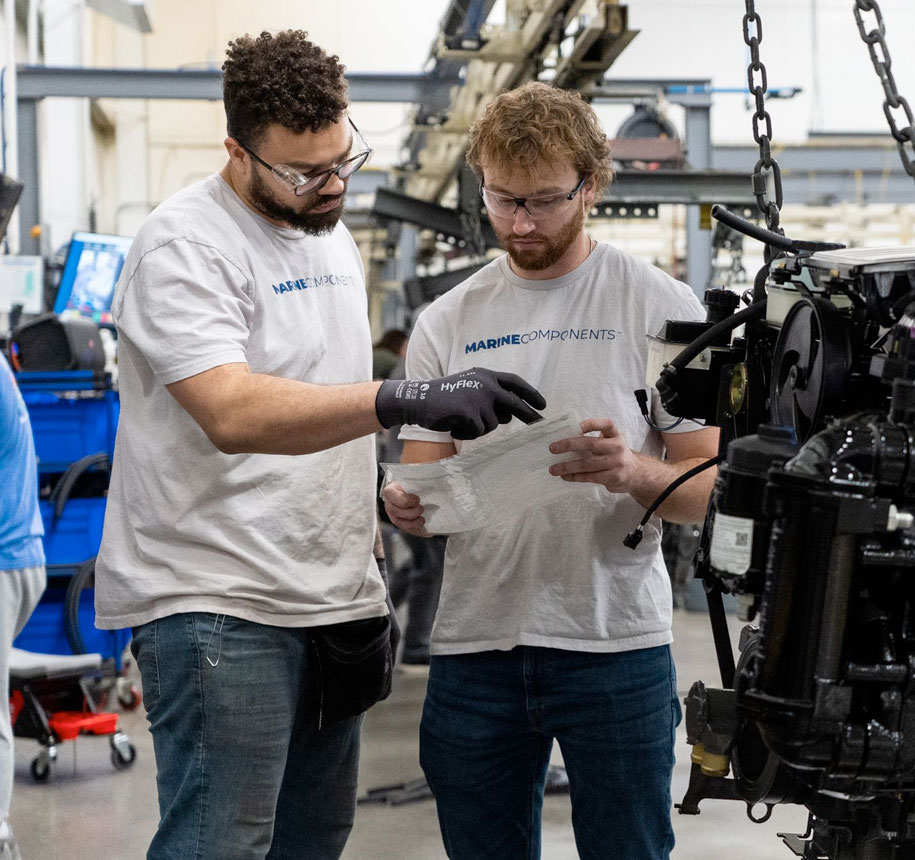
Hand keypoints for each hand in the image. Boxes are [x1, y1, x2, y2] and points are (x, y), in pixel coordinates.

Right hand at [375, 367, 545, 439]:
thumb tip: (511, 414)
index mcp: (486, 375)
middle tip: (540, 424)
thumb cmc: (444, 397)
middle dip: (529, 415)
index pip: (515, 382)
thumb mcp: (470, 388)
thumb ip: (490, 396)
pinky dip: (466, 433)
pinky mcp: (469, 412)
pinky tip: (453, 426)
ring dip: (479, 428)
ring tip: (461, 421)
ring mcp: (478, 398)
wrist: (418, 399)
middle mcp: (485, 384)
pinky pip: (477, 431)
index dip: (530, 393)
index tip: (543, 404)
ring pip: (493, 423)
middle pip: (514, 404)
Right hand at [381, 481, 428, 536]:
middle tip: (421, 508)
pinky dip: (413, 527)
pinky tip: (421, 523)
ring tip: (422, 519)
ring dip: (412, 522)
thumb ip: (417, 484)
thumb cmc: (412, 486)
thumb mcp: (412, 482)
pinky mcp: (398, 521)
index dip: (405, 500)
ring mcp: (392, 514)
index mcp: (390, 491)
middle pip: (395, 511)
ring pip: (398, 521)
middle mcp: (389, 503)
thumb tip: (431, 487)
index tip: (417, 499)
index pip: (391, 495)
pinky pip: (403, 527)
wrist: (410, 492)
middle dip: (411, 512)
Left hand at [548, 418, 644, 493]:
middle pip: (591, 444)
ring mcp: (616, 463)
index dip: (590, 424)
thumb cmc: (617, 456)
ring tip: (553, 468)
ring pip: (587, 464)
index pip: (605, 425)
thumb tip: (566, 440)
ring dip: (567, 466)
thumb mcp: (611, 443)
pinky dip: (575, 476)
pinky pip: (590, 476)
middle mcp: (618, 447)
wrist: (636, 475)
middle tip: (553, 448)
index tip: (574, 426)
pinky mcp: (613, 477)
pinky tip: (565, 476)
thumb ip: (595, 440)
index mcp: (616, 435)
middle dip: (569, 445)